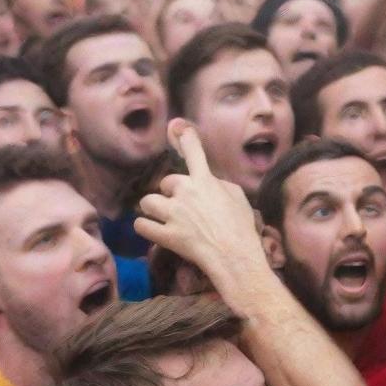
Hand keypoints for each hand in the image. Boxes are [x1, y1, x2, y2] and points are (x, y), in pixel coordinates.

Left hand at [134, 119, 269, 298]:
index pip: (194, 152)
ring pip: (147, 202)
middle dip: (172, 194)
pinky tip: (153, 231)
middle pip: (166, 183)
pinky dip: (146, 227)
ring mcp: (174, 213)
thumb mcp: (239, 199)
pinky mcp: (166, 234)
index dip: (186, 138)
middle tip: (183, 209)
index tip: (178, 127)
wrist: (236, 258)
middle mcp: (186, 192)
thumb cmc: (242, 230)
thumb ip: (221, 185)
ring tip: (164, 219)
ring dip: (154, 209)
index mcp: (205, 181)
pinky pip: (142, 225)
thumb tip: (211, 183)